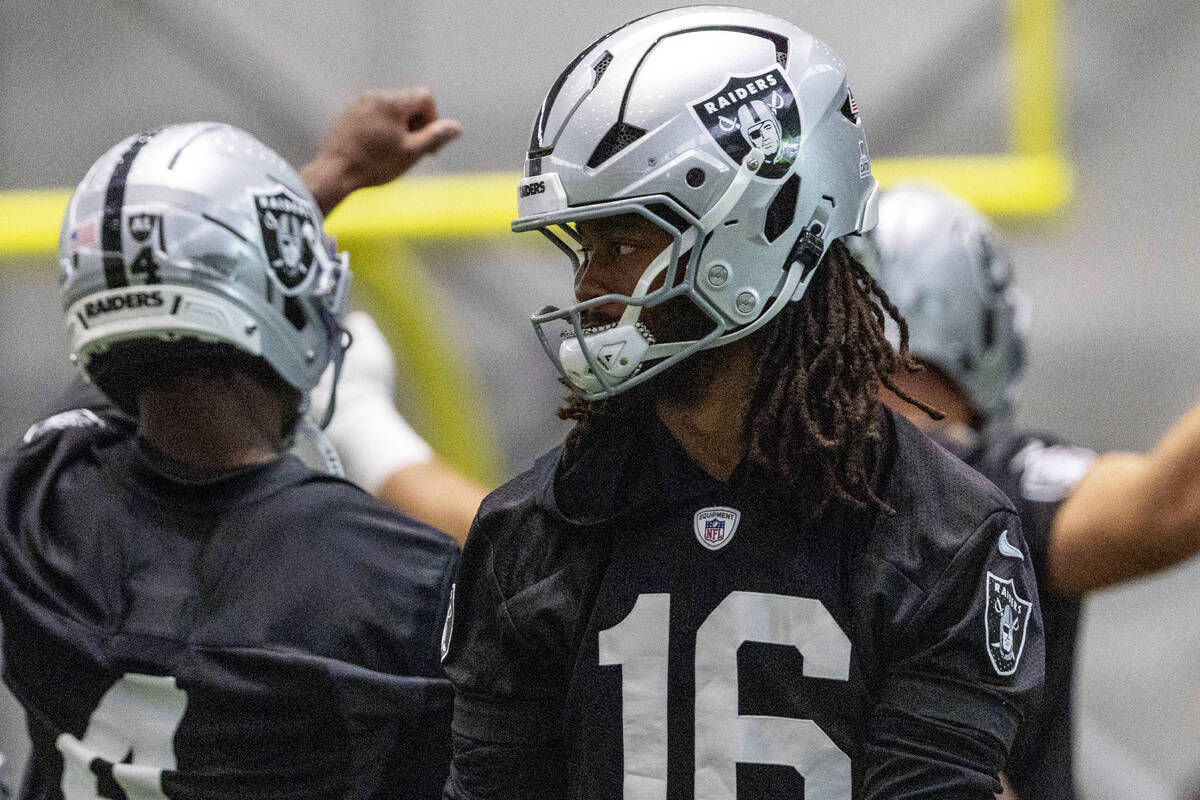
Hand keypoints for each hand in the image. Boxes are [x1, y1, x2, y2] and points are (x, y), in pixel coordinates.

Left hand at [301, 89, 461, 214]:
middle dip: (416, 124)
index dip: (432, 119)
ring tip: (392, 152)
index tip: (426, 141)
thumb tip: (456, 127)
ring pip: (391, 110)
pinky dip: (381, 129)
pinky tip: (375, 151)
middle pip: (408, 102)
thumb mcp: (412, 152)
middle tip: (412, 150)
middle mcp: (376, 96)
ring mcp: (359, 104)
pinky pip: (374, 116)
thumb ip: (436, 137)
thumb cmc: (375, 164)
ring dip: (399, 127)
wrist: (335, 172)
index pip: (426, 97)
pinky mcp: (349, 115)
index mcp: (393, 102)